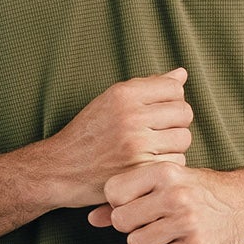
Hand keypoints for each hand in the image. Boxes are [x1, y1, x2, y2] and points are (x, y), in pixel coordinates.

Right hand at [44, 67, 192, 206]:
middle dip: (175, 124)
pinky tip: (148, 165)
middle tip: (158, 134)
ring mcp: (136, 144)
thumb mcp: (110, 101)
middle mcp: (130, 116)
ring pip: (183, 139)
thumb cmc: (87, 134)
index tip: (159, 114)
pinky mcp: (139, 169)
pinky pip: (175, 162)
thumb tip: (182, 73)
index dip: (171, 101)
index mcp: (123, 94)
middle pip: (184, 113)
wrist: (59, 169)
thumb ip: (147, 87)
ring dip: (173, 146)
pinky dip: (165, 166)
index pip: (174, 88)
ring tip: (152, 150)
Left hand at [90, 160, 243, 243]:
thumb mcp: (167, 182)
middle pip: (121, 221)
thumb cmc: (200, 190)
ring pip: (136, 243)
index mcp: (165, 171)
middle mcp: (175, 195)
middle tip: (150, 222)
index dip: (118, 203)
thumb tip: (91, 218)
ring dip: (147, 243)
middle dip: (131, 225)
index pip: (114, 192)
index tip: (134, 204)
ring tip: (165, 234)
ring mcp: (186, 222)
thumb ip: (129, 196)